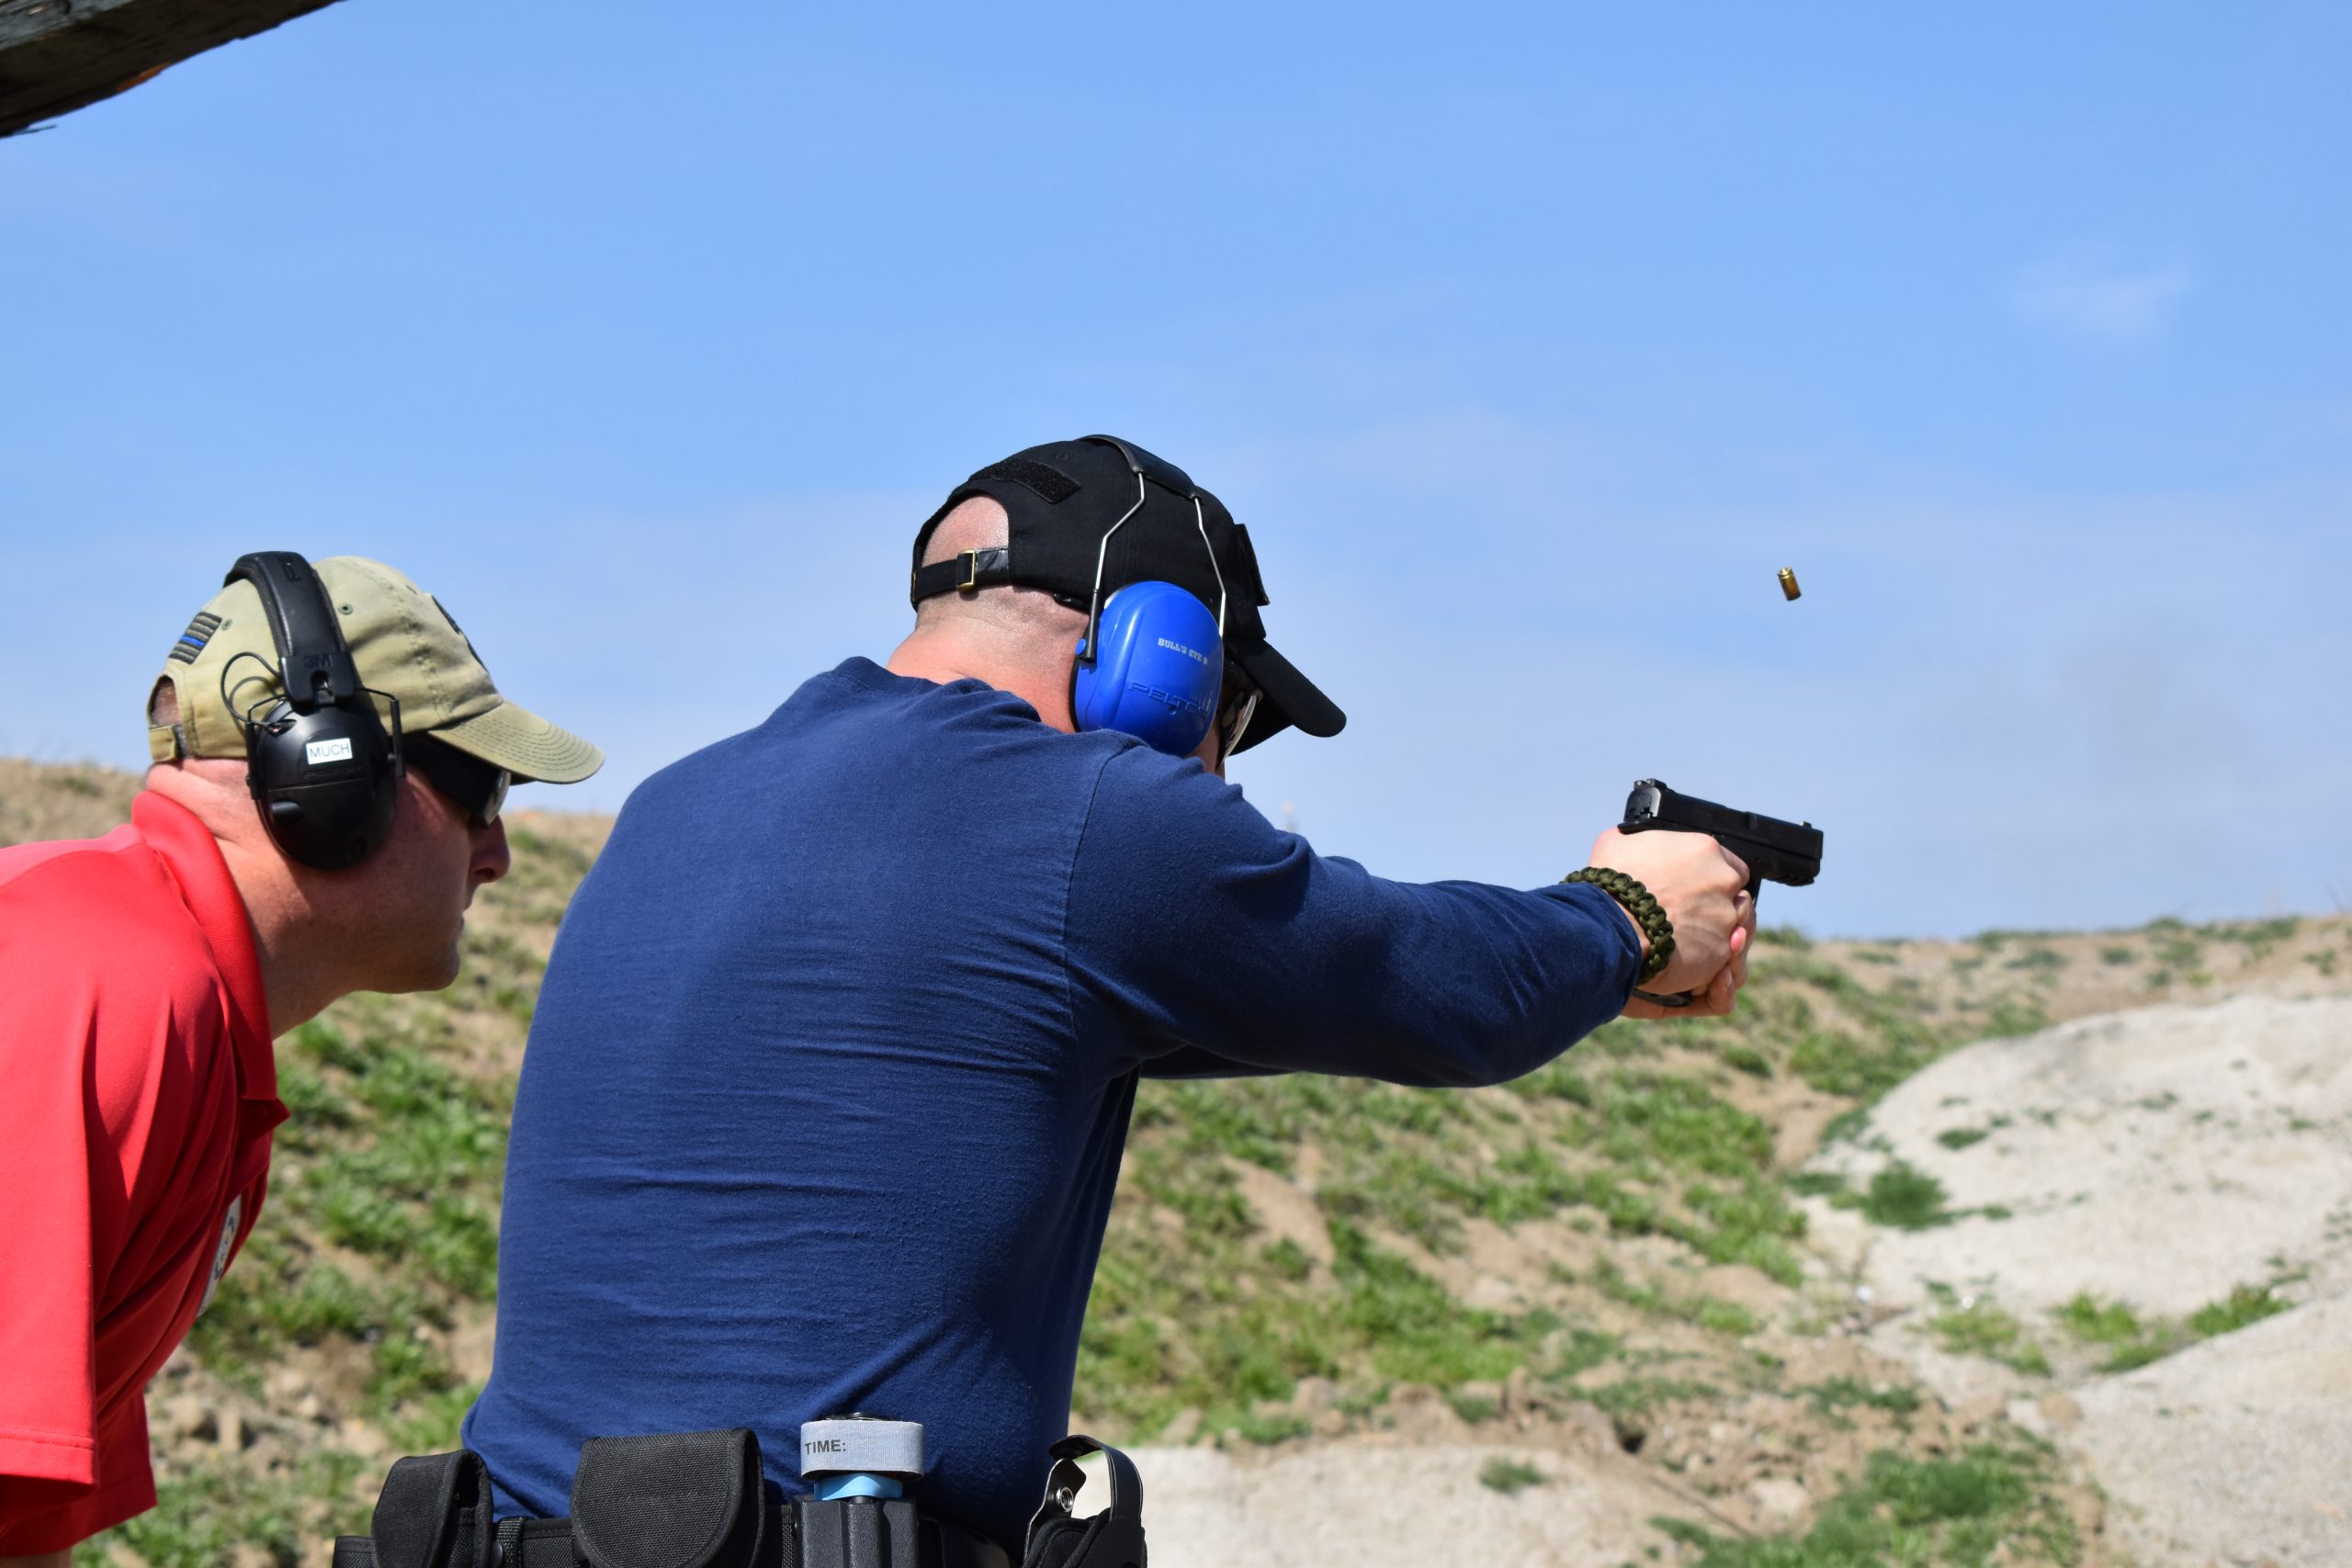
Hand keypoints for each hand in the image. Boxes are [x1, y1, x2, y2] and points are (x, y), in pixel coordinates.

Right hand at [1584, 827, 1755, 1017]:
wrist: (1608, 925)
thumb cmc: (1610, 885)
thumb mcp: (1618, 845)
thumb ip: (1641, 845)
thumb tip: (1633, 846)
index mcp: (1704, 849)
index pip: (1727, 865)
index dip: (1711, 882)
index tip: (1695, 892)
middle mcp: (1724, 880)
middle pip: (1737, 899)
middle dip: (1718, 912)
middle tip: (1692, 923)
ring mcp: (1725, 918)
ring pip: (1736, 934)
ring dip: (1717, 942)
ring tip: (1690, 950)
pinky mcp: (1719, 952)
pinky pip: (1724, 966)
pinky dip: (1710, 972)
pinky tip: (1690, 970)